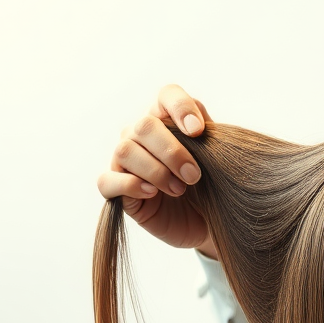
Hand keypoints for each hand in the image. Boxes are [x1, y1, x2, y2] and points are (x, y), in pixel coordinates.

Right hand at [96, 84, 218, 256]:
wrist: (205, 227)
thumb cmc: (209, 191)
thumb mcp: (216, 164)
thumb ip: (209, 138)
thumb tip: (199, 124)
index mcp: (167, 121)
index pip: (167, 96)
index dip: (180, 108)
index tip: (198, 131)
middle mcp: (141, 136)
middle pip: (144, 125)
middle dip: (172, 152)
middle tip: (194, 176)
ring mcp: (125, 162)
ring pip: (125, 150)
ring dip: (156, 171)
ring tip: (179, 190)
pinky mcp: (116, 191)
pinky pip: (107, 180)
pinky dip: (130, 185)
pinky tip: (152, 193)